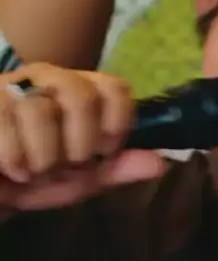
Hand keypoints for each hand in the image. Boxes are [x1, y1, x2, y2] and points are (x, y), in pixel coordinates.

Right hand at [0, 63, 166, 214]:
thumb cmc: (31, 180)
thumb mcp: (78, 181)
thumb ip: (116, 169)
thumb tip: (160, 162)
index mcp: (80, 93)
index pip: (115, 88)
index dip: (117, 122)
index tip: (105, 151)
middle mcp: (48, 80)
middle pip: (81, 96)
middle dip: (78, 145)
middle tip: (65, 166)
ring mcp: (13, 85)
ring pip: (42, 112)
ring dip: (42, 158)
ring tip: (32, 171)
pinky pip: (7, 122)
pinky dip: (14, 158)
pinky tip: (10, 168)